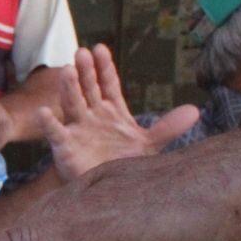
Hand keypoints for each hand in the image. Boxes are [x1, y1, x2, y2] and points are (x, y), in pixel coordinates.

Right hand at [39, 45, 199, 180]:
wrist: (103, 191)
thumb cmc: (122, 163)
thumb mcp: (148, 145)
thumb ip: (168, 127)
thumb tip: (195, 110)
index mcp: (112, 111)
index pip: (108, 84)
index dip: (105, 68)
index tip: (100, 49)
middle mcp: (92, 115)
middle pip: (89, 89)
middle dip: (86, 72)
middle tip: (81, 52)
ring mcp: (78, 129)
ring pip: (73, 104)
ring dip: (69, 88)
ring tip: (66, 71)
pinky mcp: (66, 147)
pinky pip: (57, 133)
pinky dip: (50, 123)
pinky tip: (44, 112)